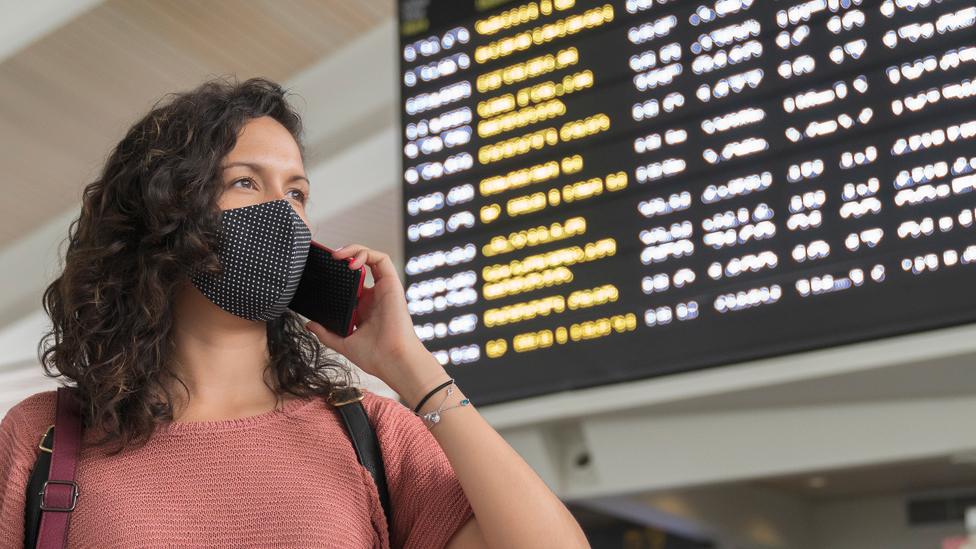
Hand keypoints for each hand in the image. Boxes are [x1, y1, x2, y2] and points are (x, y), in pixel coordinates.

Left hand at [302, 244, 447, 399]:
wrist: (390, 360)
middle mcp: (375, 295)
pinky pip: (382, 259)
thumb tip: (310, 325)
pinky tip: (352, 263)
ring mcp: (384, 289)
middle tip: (329, 258)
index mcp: (365, 307)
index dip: (339, 271)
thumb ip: (326, 333)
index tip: (323, 270)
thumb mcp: (342, 342)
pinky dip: (366, 254)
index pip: (352, 280)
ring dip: (354, 250)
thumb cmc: (374, 355)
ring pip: (371, 257)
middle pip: (361, 264)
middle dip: (345, 254)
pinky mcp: (392, 284)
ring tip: (338, 255)